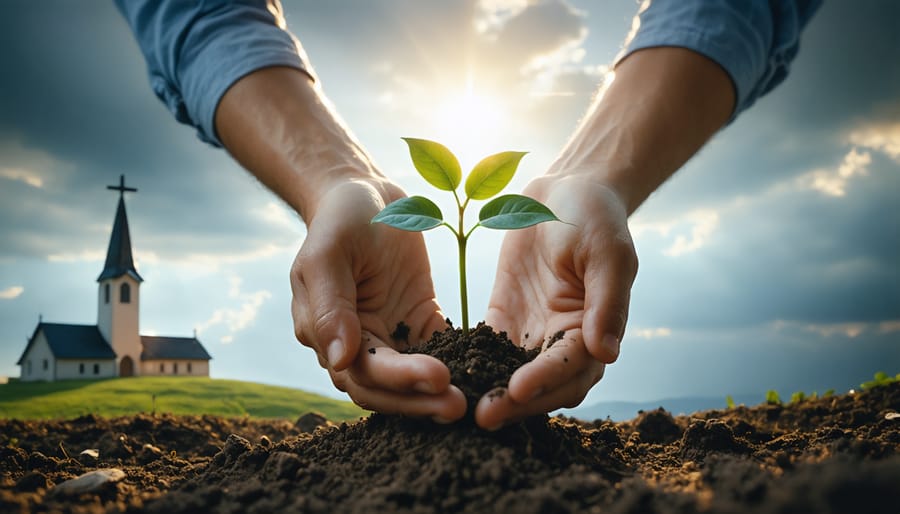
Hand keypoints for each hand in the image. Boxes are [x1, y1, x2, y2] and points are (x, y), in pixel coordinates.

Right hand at [290, 179, 466, 421]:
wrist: (365, 194)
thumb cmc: (341, 218)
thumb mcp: (329, 253)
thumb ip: (329, 306)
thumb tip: (339, 359)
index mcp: (327, 333)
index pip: (363, 372)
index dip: (398, 382)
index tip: (438, 379)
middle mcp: (357, 343)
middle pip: (388, 389)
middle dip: (421, 401)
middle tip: (461, 406)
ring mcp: (390, 335)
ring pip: (412, 380)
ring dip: (437, 394)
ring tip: (474, 400)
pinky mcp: (418, 323)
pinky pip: (438, 352)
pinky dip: (457, 364)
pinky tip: (483, 371)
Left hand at [477, 175, 637, 428]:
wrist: (566, 191)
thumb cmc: (596, 218)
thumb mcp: (608, 253)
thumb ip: (607, 303)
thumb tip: (606, 353)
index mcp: (594, 329)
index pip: (571, 368)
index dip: (546, 381)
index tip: (517, 390)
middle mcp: (562, 340)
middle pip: (542, 386)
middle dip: (515, 403)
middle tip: (484, 415)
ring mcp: (532, 333)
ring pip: (511, 376)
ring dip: (491, 393)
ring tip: (461, 406)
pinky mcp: (503, 319)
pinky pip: (485, 349)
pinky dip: (470, 366)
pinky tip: (447, 376)